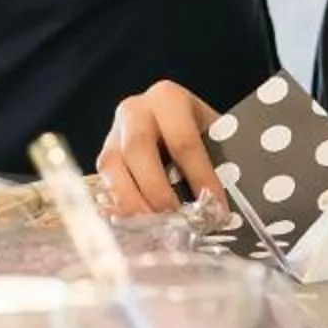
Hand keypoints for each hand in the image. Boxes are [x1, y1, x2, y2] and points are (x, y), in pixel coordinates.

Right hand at [99, 81, 219, 218]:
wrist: (172, 122)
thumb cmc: (198, 132)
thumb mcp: (212, 136)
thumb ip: (218, 163)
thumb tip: (223, 208)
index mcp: (168, 98)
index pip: (183, 141)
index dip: (200, 178)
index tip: (217, 210)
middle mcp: (135, 110)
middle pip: (138, 149)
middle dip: (157, 190)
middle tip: (177, 220)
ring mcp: (113, 134)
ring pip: (113, 168)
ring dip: (134, 203)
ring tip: (157, 229)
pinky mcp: (103, 159)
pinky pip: (104, 184)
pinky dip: (120, 209)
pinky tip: (137, 228)